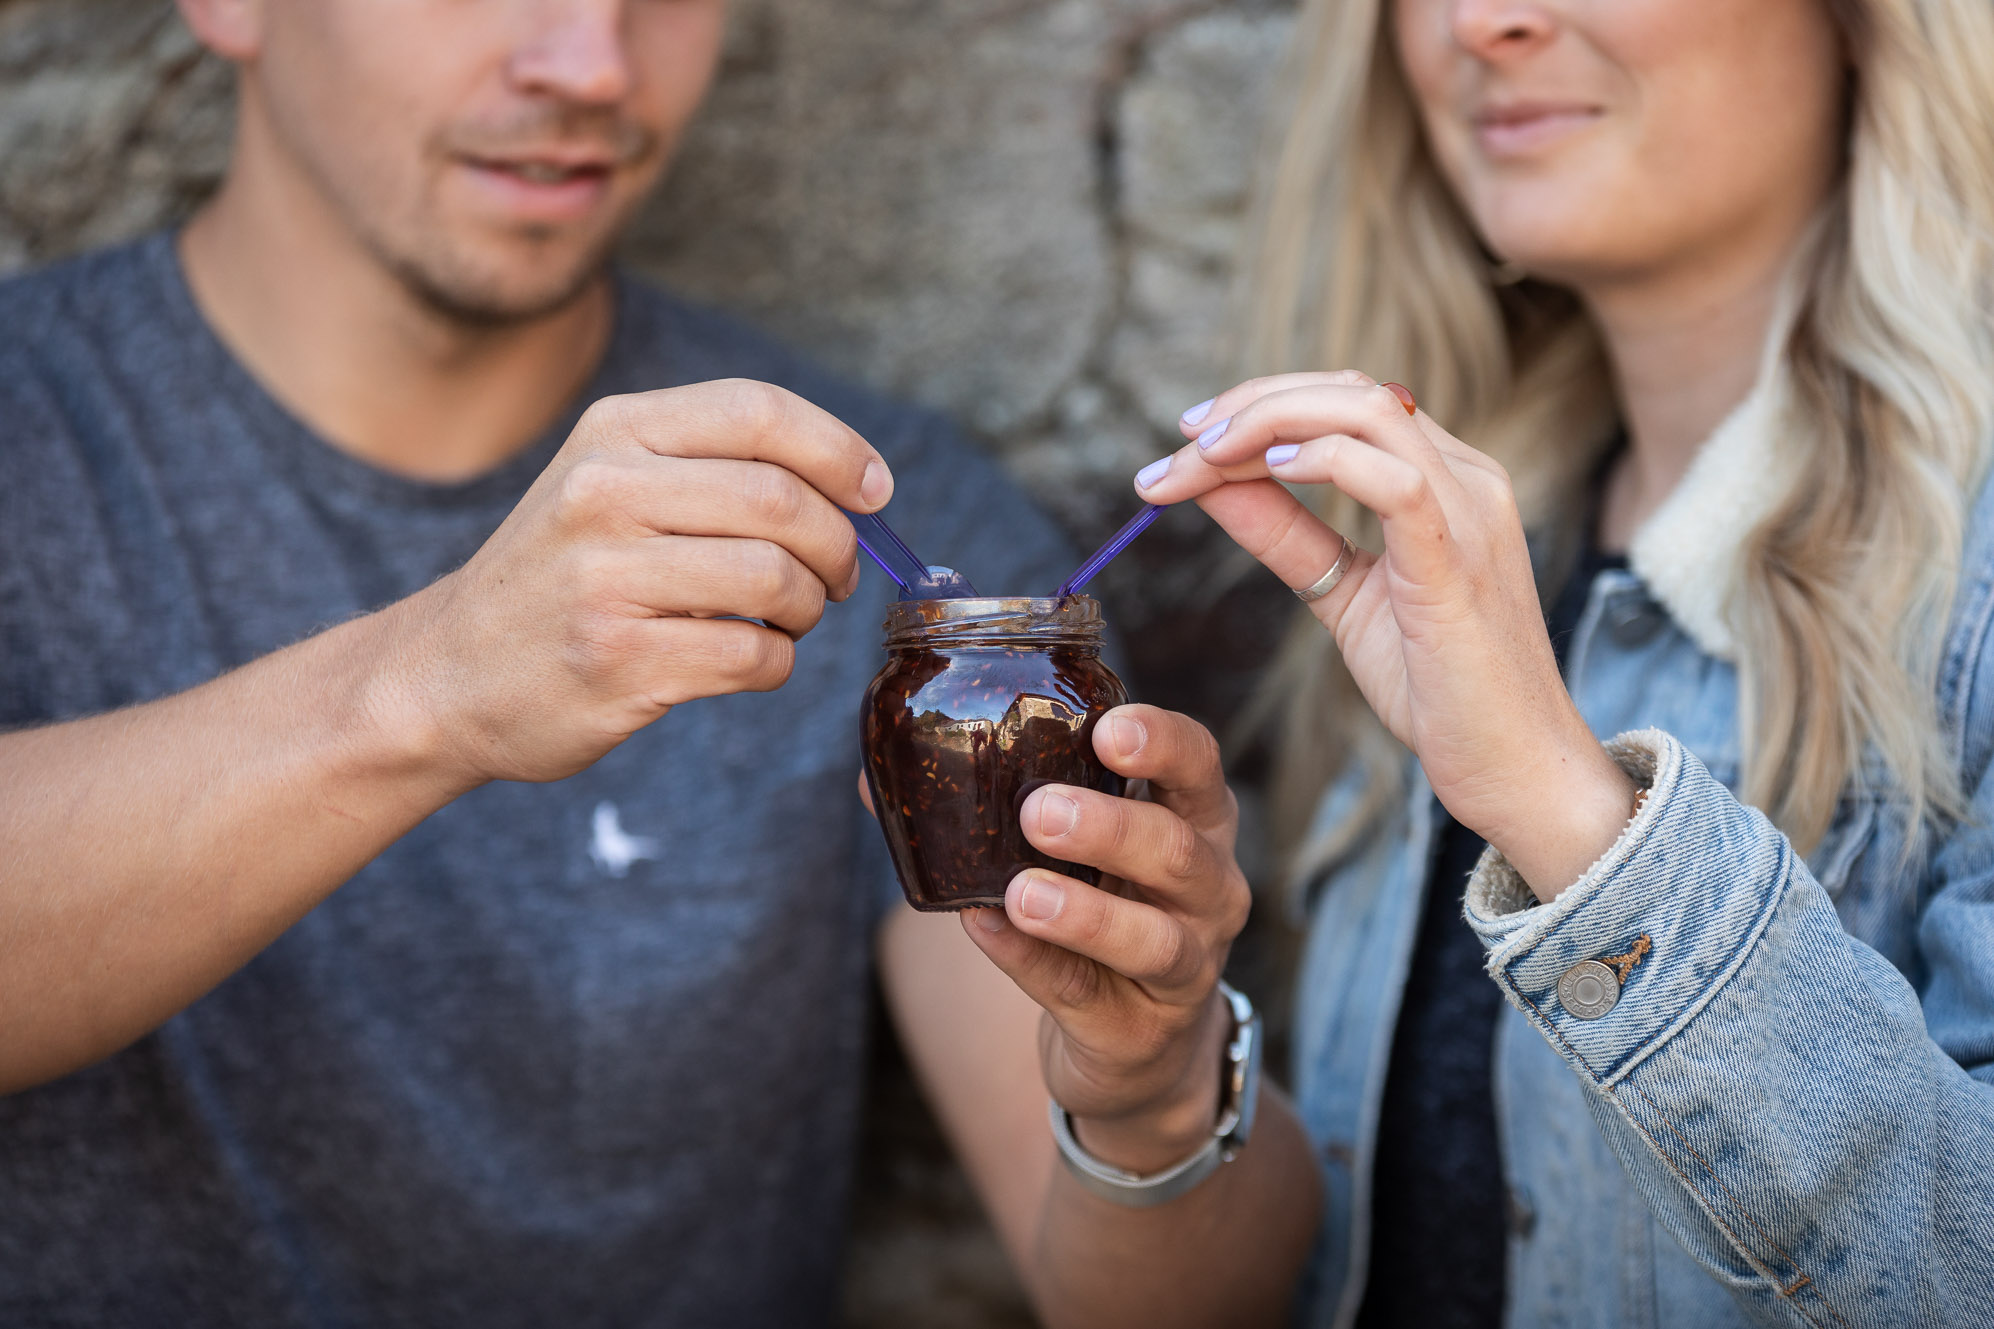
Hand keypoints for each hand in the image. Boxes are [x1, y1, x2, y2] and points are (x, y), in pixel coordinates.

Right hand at [387, 379, 891, 786]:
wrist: (445, 675)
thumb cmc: (560, 576)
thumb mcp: (607, 483)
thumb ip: (713, 466)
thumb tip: (861, 489)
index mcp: (612, 433)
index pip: (758, 411)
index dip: (839, 450)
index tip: (875, 493)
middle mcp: (604, 494)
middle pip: (782, 500)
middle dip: (837, 544)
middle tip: (837, 576)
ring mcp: (605, 580)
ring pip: (776, 579)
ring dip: (808, 608)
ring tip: (789, 619)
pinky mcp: (617, 661)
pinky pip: (752, 655)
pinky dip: (776, 662)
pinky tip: (749, 658)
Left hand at [960, 704, 1250, 1172]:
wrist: (1139, 1046)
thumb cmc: (1103, 909)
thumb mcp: (1080, 854)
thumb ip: (1003, 808)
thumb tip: (878, 779)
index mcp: (1196, 824)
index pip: (1199, 768)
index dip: (1164, 745)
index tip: (1109, 729)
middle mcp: (1210, 891)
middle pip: (1178, 852)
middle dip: (1111, 827)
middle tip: (1036, 811)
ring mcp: (1187, 968)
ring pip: (1152, 939)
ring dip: (1085, 911)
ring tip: (1021, 891)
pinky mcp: (1142, 1032)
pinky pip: (1085, 994)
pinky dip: (1032, 963)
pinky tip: (986, 932)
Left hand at [1136, 373, 1633, 898]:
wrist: (1513, 767)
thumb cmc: (1438, 689)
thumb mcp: (1342, 594)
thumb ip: (1287, 534)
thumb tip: (1212, 484)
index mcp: (1445, 479)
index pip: (1348, 402)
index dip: (1261, 406)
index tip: (1186, 442)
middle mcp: (1465, 477)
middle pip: (1351, 392)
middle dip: (1252, 405)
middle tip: (1180, 440)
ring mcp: (1469, 512)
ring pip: (1369, 412)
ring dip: (1271, 421)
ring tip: (1206, 452)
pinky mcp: (1459, 562)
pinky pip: (1395, 481)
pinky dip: (1327, 461)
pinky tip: (1270, 470)